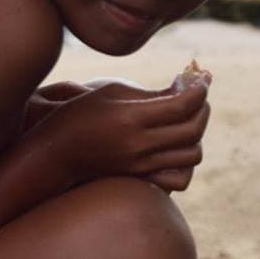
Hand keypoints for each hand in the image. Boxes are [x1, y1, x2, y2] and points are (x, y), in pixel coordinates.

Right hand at [35, 74, 210, 190]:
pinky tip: (176, 144)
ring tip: (187, 118)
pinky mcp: (141, 180)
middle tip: (198, 95)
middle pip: (193, 130)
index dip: (200, 90)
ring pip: (192, 155)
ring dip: (198, 135)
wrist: (55, 153)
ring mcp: (141, 167)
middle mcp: (138, 146)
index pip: (182, 105)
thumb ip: (153, 94)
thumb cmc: (82, 114)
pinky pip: (180, 177)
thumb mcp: (113, 92)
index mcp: (130, 118)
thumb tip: (187, 88)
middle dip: (203, 108)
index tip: (203, 78)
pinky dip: (186, 161)